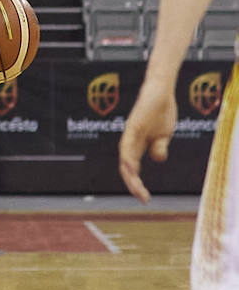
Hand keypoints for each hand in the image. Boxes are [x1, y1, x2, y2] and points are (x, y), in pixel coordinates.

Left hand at [119, 80, 177, 203]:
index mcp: (136, 146)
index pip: (132, 169)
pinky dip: (128, 155)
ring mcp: (130, 133)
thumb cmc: (160, 112)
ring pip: (125, 157)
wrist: (161, 91)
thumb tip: (157, 160)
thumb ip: (158, 148)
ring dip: (129, 173)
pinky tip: (130, 166)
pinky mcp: (134, 124)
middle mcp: (129, 141)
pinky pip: (129, 142)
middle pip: (126, 166)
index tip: (144, 198)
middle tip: (142, 198)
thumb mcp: (163, 135)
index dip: (136, 183)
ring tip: (136, 188)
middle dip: (133, 184)